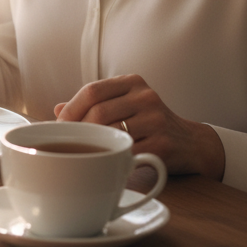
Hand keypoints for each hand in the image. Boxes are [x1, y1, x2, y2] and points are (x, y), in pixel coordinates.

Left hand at [54, 74, 224, 179]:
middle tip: (68, 143)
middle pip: (98, 112)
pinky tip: (105, 165)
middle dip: (78, 130)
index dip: (71, 109)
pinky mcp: (162, 145)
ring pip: (111, 133)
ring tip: (84, 153)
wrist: (190, 143)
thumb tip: (56, 110)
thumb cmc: (148, 123)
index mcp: (132, 82)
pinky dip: (112, 160)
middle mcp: (146, 96)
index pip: (92, 90)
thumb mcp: (123, 105)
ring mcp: (156, 120)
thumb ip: (94, 105)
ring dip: (94, 146)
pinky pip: (127, 153)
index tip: (59, 125)